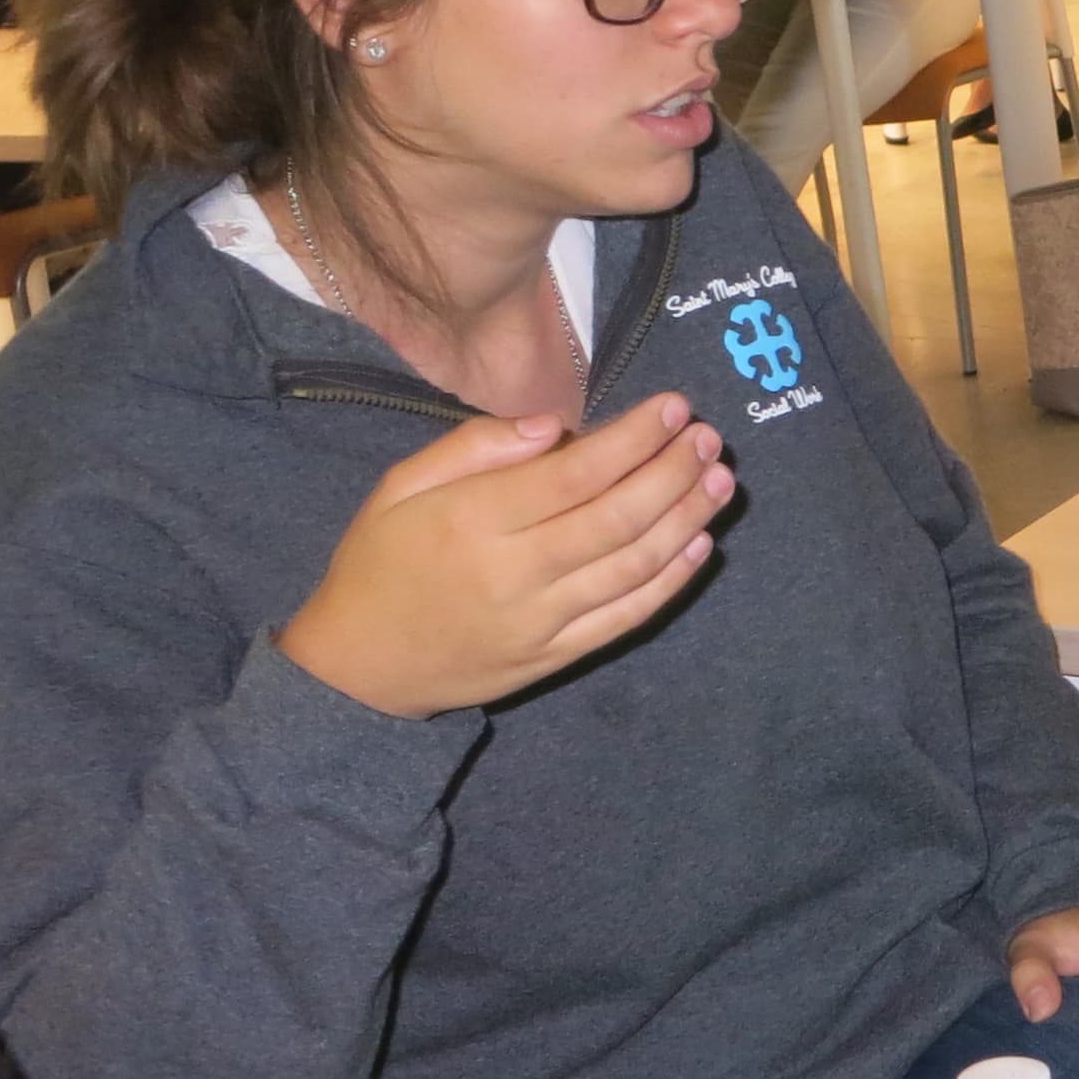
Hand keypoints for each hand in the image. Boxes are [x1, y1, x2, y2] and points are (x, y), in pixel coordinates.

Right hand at [278, 394, 730, 717]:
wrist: (358, 671)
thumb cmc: (379, 563)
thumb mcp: (399, 487)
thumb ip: (472, 447)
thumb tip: (552, 425)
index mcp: (472, 520)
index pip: (575, 473)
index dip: (634, 438)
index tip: (675, 407)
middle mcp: (514, 572)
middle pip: (616, 517)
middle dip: (674, 472)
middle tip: (710, 438)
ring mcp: (540, 621)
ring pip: (633, 566)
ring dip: (686, 520)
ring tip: (720, 481)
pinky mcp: (556, 657)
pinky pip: (625, 616)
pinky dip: (670, 581)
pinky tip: (699, 545)